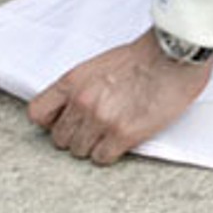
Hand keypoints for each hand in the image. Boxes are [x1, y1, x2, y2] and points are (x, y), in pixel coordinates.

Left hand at [27, 29, 212, 164]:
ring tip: (111, 133)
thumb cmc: (145, 54)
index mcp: (73, 81)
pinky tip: (122, 140)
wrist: (174, 55)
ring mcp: (101, 119)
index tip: (65, 122)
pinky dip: (110, 152)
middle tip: (95, 129)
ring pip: (79, 151)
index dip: (51, 121)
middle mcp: (82, 101)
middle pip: (60, 138)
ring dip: (94, 145)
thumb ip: (82, 86)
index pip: (37, 113)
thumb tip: (74, 107)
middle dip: (76, 135)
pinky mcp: (123, 134)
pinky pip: (102, 157)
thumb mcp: (100, 64)